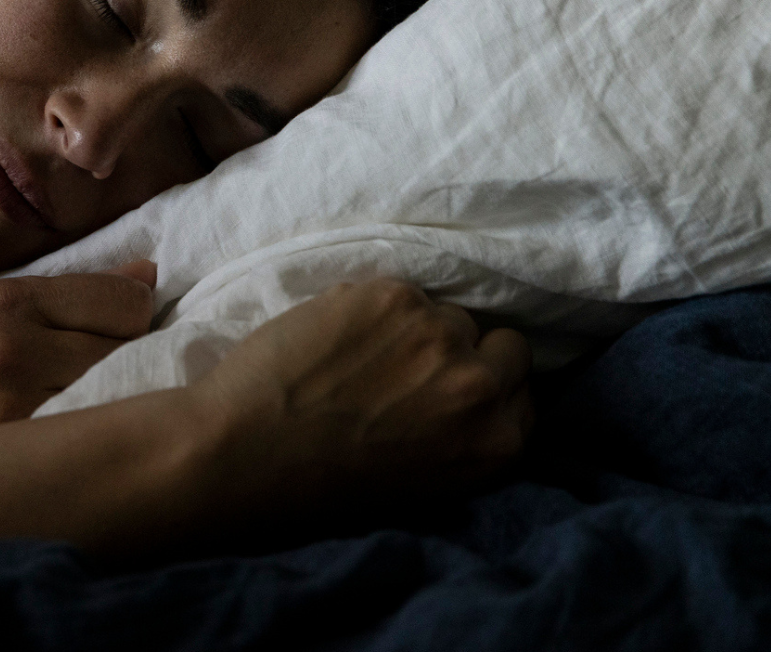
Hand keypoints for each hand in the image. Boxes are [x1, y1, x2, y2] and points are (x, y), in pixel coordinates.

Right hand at [0, 260, 157, 441]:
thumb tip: (145, 277)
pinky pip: (83, 436)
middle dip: (129, 354)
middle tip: (113, 364)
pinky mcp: (12, 452)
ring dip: (114, 396)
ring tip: (97, 398)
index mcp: (8, 302)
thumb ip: (63, 291)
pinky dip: (90, 433)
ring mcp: (16, 407)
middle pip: (124, 350)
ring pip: (111, 396)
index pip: (120, 301)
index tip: (129, 321)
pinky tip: (78, 433)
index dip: (135, 311)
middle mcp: (16, 349)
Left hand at [187, 279, 533, 520]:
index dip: (486, 382)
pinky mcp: (394, 297)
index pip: (522, 388)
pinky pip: (398, 291)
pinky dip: (368, 308)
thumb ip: (465, 431)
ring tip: (360, 356)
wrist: (247, 450)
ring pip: (446, 313)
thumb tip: (478, 384)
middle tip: (410, 365)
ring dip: (412, 327)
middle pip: (503, 343)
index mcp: (499, 443)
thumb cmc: (324, 479)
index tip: (450, 386)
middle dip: (464, 350)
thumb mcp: (427, 478)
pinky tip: (333, 337)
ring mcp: (439, 335)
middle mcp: (482, 387)